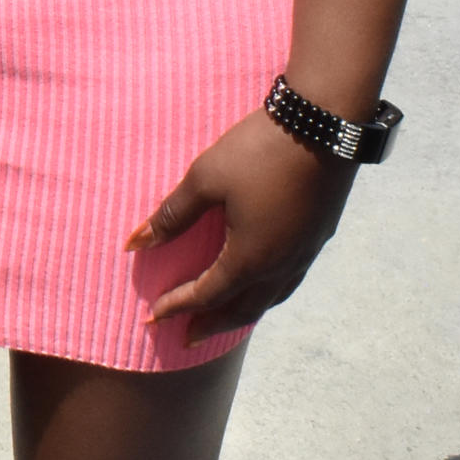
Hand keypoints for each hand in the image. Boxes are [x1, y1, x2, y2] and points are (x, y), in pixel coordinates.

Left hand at [127, 108, 353, 346]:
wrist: (324, 123)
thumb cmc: (259, 151)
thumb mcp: (206, 178)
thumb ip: (173, 214)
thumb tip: (135, 243)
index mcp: (250, 258)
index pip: (207, 294)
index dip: (177, 306)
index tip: (153, 318)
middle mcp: (281, 265)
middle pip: (242, 309)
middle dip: (212, 324)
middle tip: (186, 337)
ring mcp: (305, 251)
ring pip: (271, 298)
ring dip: (243, 313)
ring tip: (225, 319)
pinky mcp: (319, 234)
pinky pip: (289, 280)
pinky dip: (268, 293)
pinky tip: (264, 281)